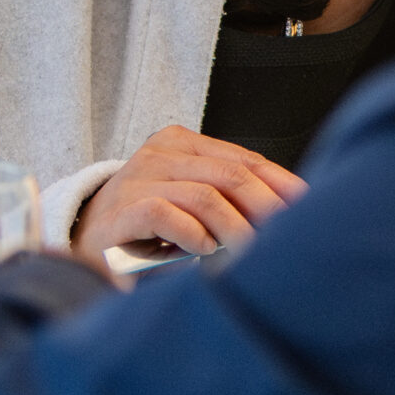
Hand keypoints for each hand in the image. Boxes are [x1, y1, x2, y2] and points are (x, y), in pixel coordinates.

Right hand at [69, 126, 306, 261]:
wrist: (85, 243)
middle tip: (286, 234)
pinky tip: (205, 249)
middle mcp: (158, 153)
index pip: (243, 159)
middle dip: (266, 206)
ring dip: (234, 228)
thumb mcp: (191, 201)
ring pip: (204, 196)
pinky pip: (166, 214)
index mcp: (180, 143)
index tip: (308, 204)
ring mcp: (137, 179)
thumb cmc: (149, 225)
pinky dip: (194, 234)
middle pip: (230, 175)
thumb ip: (229, 196)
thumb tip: (287, 211)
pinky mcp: (119, 210)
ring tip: (246, 251)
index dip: (280, 182)